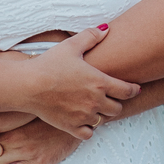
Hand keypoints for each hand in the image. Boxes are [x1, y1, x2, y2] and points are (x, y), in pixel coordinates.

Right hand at [23, 28, 138, 138]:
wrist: (28, 85)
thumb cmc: (49, 63)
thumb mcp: (71, 45)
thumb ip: (91, 36)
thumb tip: (106, 29)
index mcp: (100, 82)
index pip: (127, 91)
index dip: (133, 90)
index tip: (135, 89)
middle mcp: (95, 102)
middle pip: (117, 108)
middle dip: (116, 101)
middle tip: (110, 96)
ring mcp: (83, 116)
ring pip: (103, 120)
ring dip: (101, 114)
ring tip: (95, 106)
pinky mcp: (70, 126)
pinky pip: (88, 134)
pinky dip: (88, 128)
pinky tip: (83, 119)